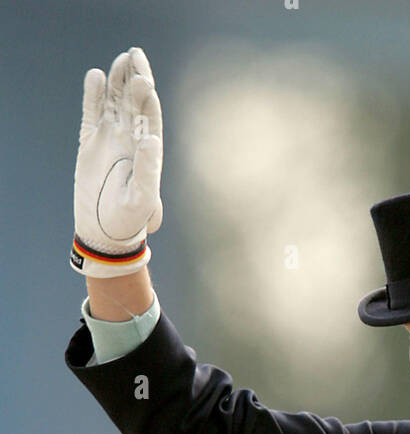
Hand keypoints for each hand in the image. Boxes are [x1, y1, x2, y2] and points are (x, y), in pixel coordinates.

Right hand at [71, 47, 162, 277]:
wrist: (105, 233)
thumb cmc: (130, 221)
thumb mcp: (142, 198)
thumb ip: (148, 169)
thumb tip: (150, 138)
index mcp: (149, 152)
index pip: (150, 117)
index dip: (148, 98)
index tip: (146, 81)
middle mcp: (131, 141)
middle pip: (134, 103)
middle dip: (136, 79)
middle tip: (135, 55)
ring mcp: (111, 139)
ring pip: (115, 103)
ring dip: (117, 82)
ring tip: (120, 60)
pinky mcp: (90, 142)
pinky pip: (92, 113)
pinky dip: (94, 96)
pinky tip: (96, 77)